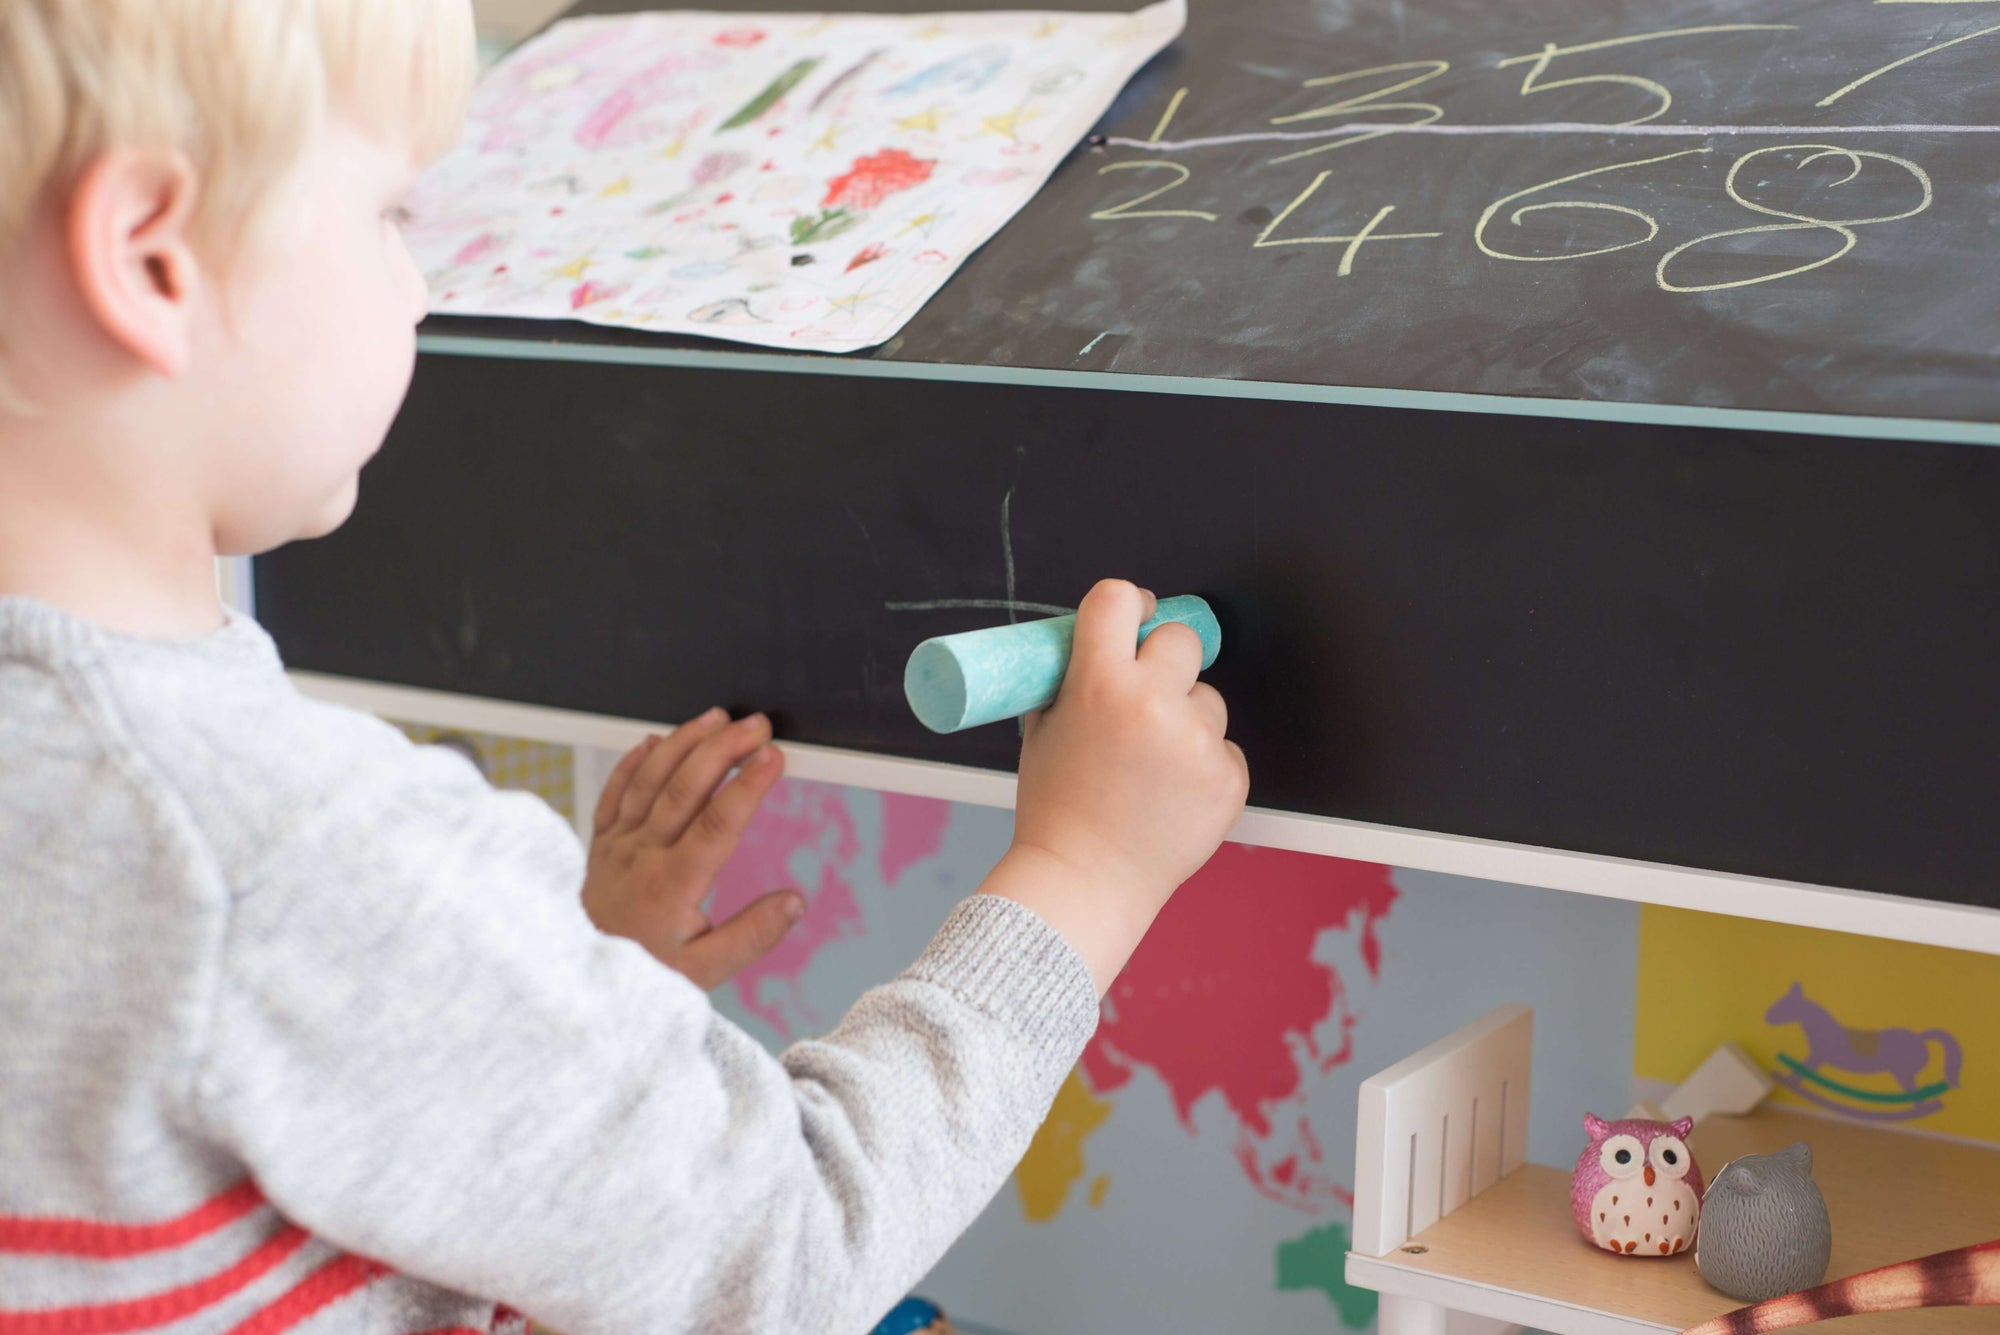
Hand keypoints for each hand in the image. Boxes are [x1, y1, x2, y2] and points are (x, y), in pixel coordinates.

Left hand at [581, 709, 802, 989]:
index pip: (716, 824)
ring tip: (717, 718)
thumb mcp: (705, 973)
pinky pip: (614, 791)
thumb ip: (752, 935)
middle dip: (724, 748)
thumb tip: (795, 902)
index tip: (773, 757)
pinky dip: (634, 761)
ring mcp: (616, 845)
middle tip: (757, 725)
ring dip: (684, 742)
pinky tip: (654, 740)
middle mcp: (639, 856)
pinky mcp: (600, 844)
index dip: (748, 786)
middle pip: (683, 787)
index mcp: (670, 885)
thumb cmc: (642, 977)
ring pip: (649, 779)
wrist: (574, 983)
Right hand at [988, 580, 1248, 992]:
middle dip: (1164, 661)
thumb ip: (1070, 679)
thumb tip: (1094, 638)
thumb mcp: (1042, 730)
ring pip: (1208, 699)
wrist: (1086, 879)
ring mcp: (1195, 741)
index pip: (1117, 598)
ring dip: (1187, 719)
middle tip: (1145, 698)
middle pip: (1180, 638)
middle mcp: (1152, 703)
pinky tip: (1172, 794)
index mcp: (1098, 683)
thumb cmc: (1057, 808)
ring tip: (1152, 767)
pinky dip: (1204, 765)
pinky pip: (1224, 747)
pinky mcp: (1227, 776)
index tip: (1133, 618)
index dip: (1127, 604)